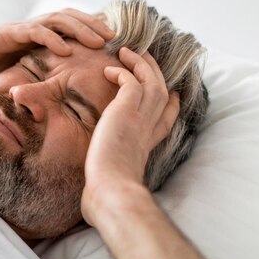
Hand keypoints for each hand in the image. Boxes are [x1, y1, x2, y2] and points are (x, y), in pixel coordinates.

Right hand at [0, 9, 114, 95]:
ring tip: (98, 40)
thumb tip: (56, 114)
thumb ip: (35, 88)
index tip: (114, 49)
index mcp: (36, 41)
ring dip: (79, 29)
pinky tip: (65, 49)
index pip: (71, 31)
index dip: (92, 35)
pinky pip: (31, 32)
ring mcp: (17, 30)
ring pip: (56, 20)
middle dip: (94, 27)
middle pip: (69, 20)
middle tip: (116, 40)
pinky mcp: (3, 34)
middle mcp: (30, 32)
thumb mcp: (15, 82)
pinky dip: (50, 38)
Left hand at [81, 47, 179, 226]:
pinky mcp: (127, 109)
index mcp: (150, 143)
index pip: (167, 118)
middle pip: (163, 91)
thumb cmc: (109, 194)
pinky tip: (108, 69)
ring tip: (126, 51)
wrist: (112, 190)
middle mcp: (151, 128)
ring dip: (141, 63)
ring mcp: (142, 117)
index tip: (170, 94)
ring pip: (152, 79)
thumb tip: (88, 207)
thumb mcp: (113, 183)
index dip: (170, 103)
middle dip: (155, 72)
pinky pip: (131, 79)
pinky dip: (122, 71)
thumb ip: (108, 182)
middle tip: (145, 58)